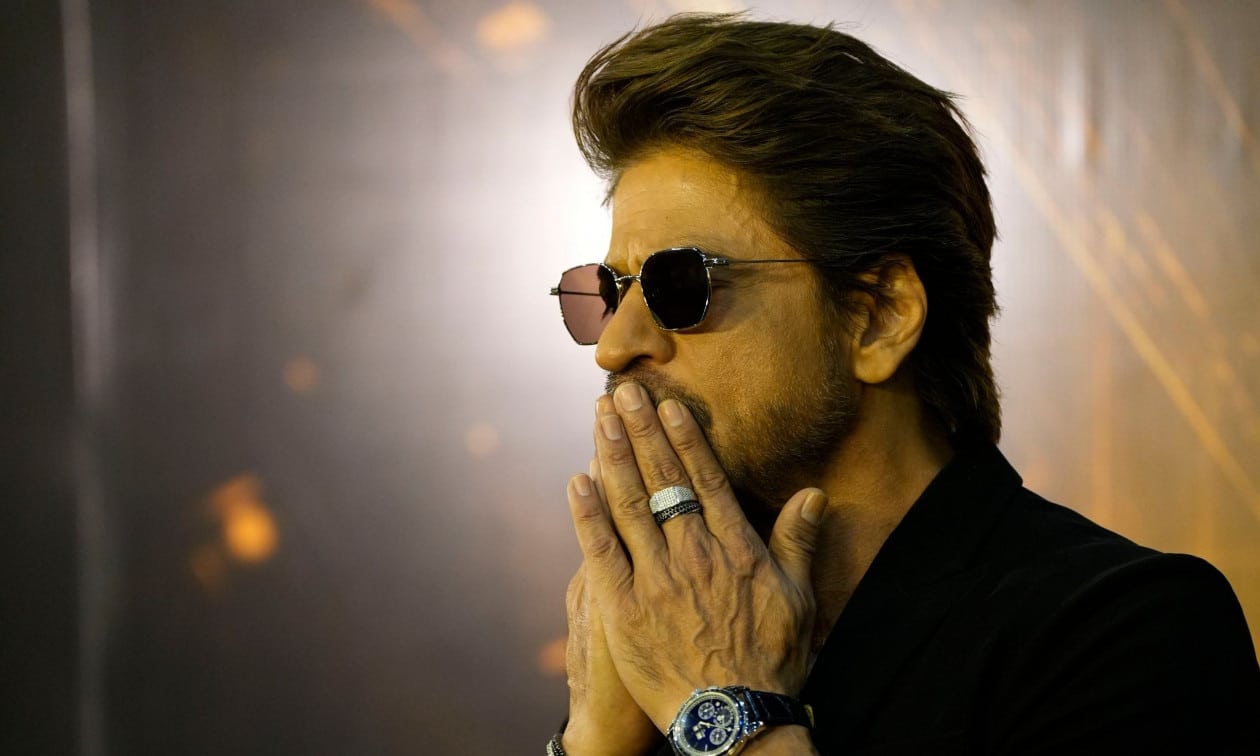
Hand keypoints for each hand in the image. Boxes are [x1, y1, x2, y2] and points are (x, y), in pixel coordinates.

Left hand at [569, 382, 826, 730]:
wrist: (734, 720)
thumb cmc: (770, 660)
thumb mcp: (797, 598)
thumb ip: (798, 541)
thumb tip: (814, 495)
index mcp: (734, 548)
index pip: (704, 479)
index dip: (683, 438)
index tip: (668, 405)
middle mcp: (693, 553)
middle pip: (662, 480)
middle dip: (640, 431)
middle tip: (622, 392)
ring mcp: (656, 578)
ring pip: (629, 504)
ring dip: (612, 456)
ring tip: (600, 418)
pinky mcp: (624, 606)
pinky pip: (601, 551)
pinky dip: (587, 514)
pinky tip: (576, 480)